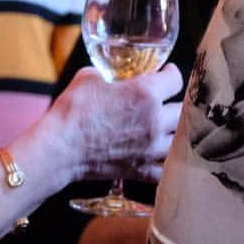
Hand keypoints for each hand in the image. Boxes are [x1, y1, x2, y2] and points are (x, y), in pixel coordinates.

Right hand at [46, 63, 182, 184]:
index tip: (167, 73)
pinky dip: (166, 163)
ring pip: (181, 139)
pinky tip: (161, 156)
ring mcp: (150, 148)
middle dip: (175, 103)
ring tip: (166, 127)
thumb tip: (112, 74)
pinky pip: (166, 169)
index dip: (171, 73)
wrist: (59, 148)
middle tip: (167, 101)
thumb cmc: (72, 111)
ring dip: (175, 132)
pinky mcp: (141, 170)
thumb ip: (109, 73)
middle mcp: (154, 121)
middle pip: (183, 110)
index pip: (176, 79)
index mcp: (145, 93)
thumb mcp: (89, 76)